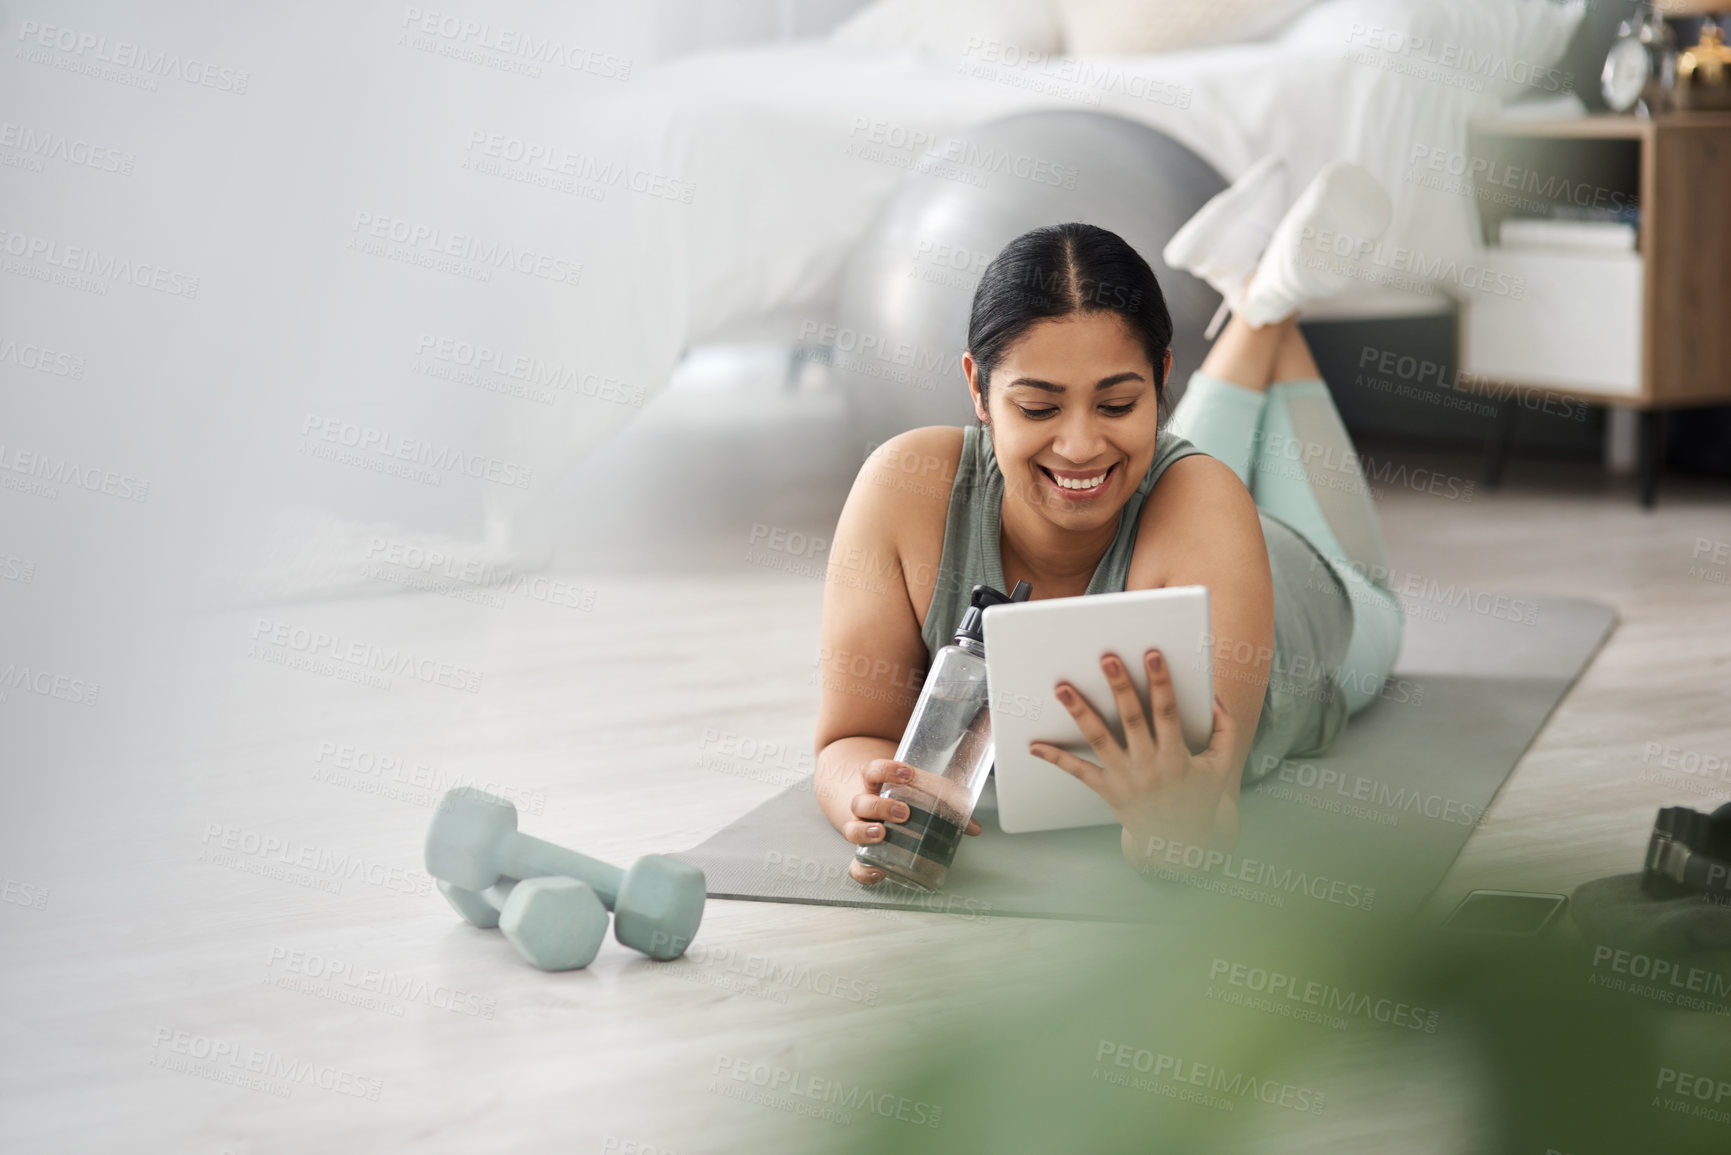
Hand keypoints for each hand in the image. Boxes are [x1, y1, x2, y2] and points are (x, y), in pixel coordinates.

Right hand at [845, 758, 982, 885]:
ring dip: (866, 832)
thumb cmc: (899, 801)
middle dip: (881, 806)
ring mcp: (861, 829)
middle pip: (861, 803)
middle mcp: (865, 806)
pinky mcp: (863, 853)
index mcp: (877, 786)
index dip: (886, 770)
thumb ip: (946, 806)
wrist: (873, 809)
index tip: (907, 773)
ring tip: (883, 834)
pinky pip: (855, 865)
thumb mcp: (919, 796)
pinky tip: (880, 873)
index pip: (873, 771)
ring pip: (852, 829)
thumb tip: (975, 827)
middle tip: (903, 812)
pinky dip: (863, 871)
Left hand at [1030, 648, 1239, 867]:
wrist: (1179, 843)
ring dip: (1080, 712)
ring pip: (1099, 740)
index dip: (1161, 683)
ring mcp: (1125, 779)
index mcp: (1177, 757)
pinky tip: (1034, 744)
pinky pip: (1078, 772)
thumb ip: (1225, 728)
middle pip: (1131, 720)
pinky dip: (1056, 758)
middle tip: (1106, 658)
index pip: (1167, 713)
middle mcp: (1149, 767)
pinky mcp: (1107, 790)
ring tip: (1063, 687)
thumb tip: (1214, 696)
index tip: (1152, 654)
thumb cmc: (1201, 795)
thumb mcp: (1222, 765)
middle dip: (1119, 687)